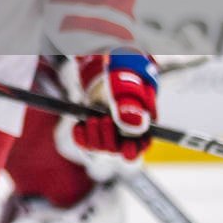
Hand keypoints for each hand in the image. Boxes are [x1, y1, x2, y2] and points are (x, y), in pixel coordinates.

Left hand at [66, 51, 157, 165]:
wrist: (108, 71)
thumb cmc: (126, 78)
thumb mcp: (130, 85)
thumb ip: (131, 103)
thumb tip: (132, 121)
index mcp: (142, 127)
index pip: (139, 148)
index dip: (133, 151)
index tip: (127, 145)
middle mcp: (124, 135)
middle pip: (116, 149)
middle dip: (110, 137)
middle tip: (105, 120)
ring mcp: (107, 133)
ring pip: (99, 147)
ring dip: (95, 136)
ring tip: (94, 119)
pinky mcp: (91, 130)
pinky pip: (83, 141)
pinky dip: (80, 135)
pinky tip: (80, 125)